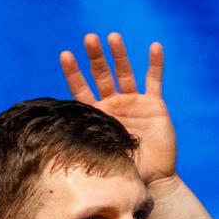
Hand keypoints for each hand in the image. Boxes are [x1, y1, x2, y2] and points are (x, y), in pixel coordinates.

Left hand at [60, 32, 175, 185]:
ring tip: (113, 37)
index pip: (81, 90)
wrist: (153, 181)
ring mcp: (134, 102)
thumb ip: (88, 146)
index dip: (73, 73)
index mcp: (97, 117)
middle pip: (102, 75)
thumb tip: (62, 146)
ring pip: (125, 73)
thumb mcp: (102, 159)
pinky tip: (155, 46)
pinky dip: (155, 63)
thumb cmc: (124, 173)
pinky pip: (155, 80)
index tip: (65, 54)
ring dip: (119, 54)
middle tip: (89, 38)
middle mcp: (114, 105)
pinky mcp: (154, 105)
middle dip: (96, 57)